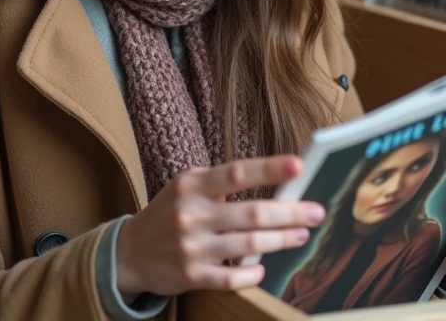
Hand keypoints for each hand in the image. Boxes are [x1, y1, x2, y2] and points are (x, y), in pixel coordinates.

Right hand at [115, 156, 325, 298]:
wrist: (130, 252)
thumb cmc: (170, 213)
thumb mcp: (187, 187)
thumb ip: (222, 183)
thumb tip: (276, 182)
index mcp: (192, 185)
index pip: (237, 173)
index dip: (270, 169)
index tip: (299, 165)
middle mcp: (191, 214)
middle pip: (251, 213)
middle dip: (289, 212)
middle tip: (316, 212)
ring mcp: (191, 247)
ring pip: (248, 245)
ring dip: (280, 240)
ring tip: (301, 235)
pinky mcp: (191, 276)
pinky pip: (232, 278)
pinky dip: (253, 274)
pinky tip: (264, 269)